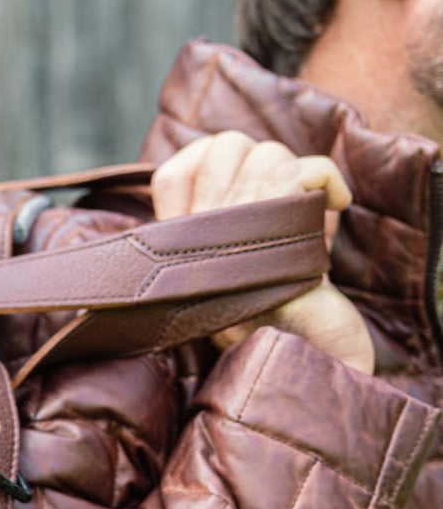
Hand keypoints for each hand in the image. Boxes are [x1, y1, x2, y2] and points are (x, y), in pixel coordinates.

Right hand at [151, 131, 373, 373]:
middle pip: (223, 148)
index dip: (206, 165)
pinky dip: (327, 181)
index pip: (172, 173)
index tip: (239, 196)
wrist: (309, 360)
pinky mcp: (274, 240)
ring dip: (295, 178)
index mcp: (181, 249)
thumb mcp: (238, 271)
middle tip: (279, 208)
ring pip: (265, 155)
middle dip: (263, 166)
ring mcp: (232, 240)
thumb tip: (236, 166)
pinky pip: (302, 172)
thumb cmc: (277, 319)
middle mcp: (196, 244)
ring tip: (302, 218)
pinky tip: (335, 207)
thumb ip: (225, 223)